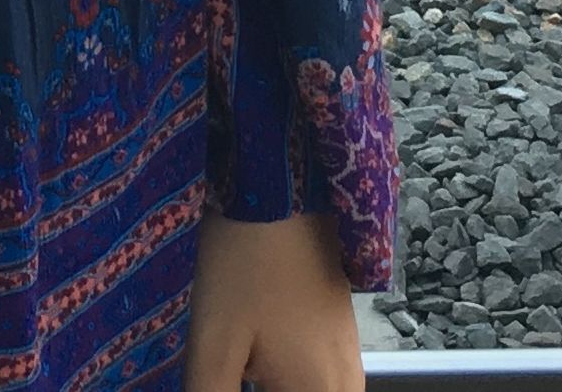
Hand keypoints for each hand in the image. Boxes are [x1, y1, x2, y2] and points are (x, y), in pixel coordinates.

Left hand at [182, 208, 363, 391]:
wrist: (281, 190)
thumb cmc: (243, 264)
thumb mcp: (213, 342)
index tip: (227, 380)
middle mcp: (345, 385)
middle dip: (261, 391)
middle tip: (231, 373)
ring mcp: (349, 359)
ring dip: (277, 387)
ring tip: (241, 370)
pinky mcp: (343, 335)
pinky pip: (321, 381)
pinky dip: (290, 381)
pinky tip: (257, 366)